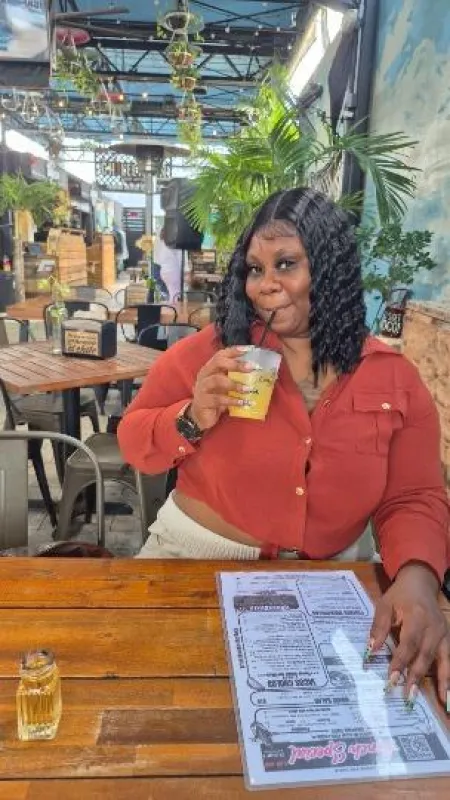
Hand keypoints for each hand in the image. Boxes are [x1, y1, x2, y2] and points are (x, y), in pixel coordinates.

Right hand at [189, 346, 254, 431]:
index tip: (249, 350)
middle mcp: (204, 375)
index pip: (220, 355)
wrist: (200, 417)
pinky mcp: (203, 401)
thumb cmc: (215, 397)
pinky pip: (219, 399)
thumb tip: (255, 371)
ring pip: (217, 380)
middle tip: (251, 368)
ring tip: (249, 389)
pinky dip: (233, 401)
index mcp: (210, 368)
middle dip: (236, 364)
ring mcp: (202, 388)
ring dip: (235, 384)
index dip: (234, 351)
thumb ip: (234, 377)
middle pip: (218, 363)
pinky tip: (244, 403)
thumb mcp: (224, 386)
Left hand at [369, 563, 449, 706]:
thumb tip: (371, 651)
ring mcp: (443, 634)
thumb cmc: (399, 595)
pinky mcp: (447, 639)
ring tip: (438, 704)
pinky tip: (445, 696)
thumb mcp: (384, 605)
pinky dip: (448, 679)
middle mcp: (433, 627)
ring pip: (441, 661)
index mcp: (417, 616)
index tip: (391, 679)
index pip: (408, 643)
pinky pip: (449, 661)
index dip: (400, 662)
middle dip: (415, 676)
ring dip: (438, 683)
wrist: (420, 583)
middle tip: (407, 696)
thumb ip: (378, 627)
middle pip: (424, 655)